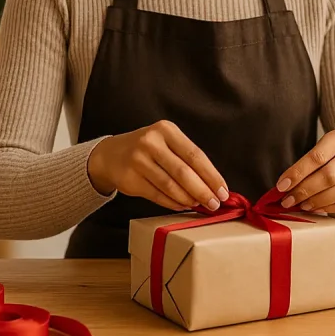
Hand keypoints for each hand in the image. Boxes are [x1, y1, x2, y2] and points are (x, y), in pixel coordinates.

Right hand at [87, 120, 228, 211]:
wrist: (111, 155)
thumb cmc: (148, 149)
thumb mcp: (166, 142)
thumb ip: (187, 159)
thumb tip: (214, 185)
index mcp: (166, 130)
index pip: (195, 155)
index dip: (211, 175)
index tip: (223, 190)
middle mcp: (151, 142)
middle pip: (183, 172)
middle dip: (203, 190)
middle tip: (215, 203)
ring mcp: (138, 160)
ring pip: (170, 185)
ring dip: (189, 199)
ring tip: (200, 205)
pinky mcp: (130, 178)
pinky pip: (157, 195)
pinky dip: (173, 202)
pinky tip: (183, 205)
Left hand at [275, 129, 334, 213]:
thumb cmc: (325, 158)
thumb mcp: (315, 151)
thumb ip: (301, 166)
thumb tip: (282, 187)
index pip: (317, 157)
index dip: (297, 173)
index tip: (282, 186)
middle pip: (328, 175)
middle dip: (304, 190)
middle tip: (288, 200)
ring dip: (316, 201)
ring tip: (300, 205)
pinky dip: (327, 208)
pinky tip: (314, 208)